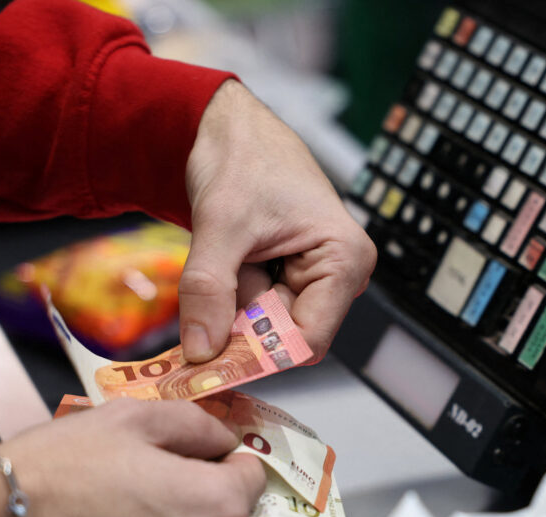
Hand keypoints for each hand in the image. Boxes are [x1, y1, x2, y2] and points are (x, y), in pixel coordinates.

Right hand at [0, 399, 265, 516]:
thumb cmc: (58, 472)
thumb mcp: (133, 418)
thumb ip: (195, 424)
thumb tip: (221, 438)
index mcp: (217, 508)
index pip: (254, 477)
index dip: (225, 457)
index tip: (196, 451)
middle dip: (204, 495)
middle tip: (151, 474)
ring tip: (119, 507)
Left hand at [180, 79, 375, 361]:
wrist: (231, 127)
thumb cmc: (242, 157)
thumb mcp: (219, 225)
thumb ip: (208, 291)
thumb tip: (201, 352)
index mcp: (344, 260)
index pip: (307, 341)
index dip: (259, 354)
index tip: (210, 359)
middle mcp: (340, 275)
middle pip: (285, 337)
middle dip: (240, 324)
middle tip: (207, 294)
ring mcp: (317, 278)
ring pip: (265, 325)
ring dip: (232, 305)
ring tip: (226, 256)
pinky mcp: (292, 278)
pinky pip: (255, 309)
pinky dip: (230, 296)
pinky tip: (228, 261)